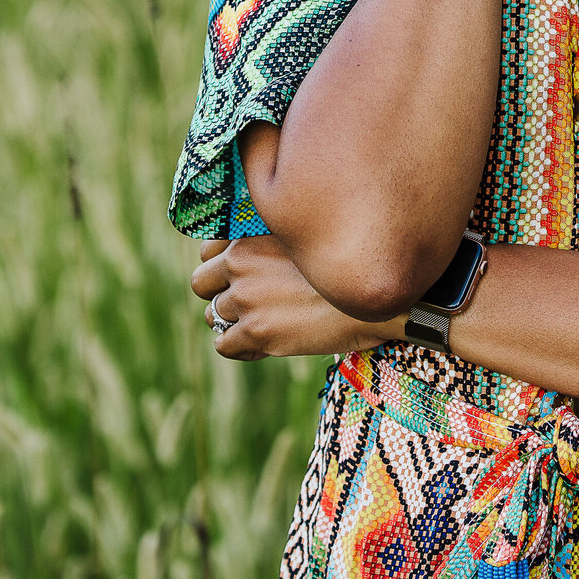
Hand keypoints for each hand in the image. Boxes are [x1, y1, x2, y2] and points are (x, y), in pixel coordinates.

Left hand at [190, 235, 399, 360]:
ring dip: (232, 321)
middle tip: (250, 301)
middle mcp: (242, 260)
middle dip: (220, 293)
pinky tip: (266, 343)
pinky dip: (241, 347)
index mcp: (253, 232)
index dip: (224, 263)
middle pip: (201, 282)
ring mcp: (247, 296)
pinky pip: (224, 345)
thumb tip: (258, 247)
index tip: (246, 273)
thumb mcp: (308, 234)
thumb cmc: (351, 263)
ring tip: (264, 322)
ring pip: (212, 315)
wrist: (378, 296)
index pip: (208, 249)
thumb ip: (276, 236)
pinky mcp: (256, 331)